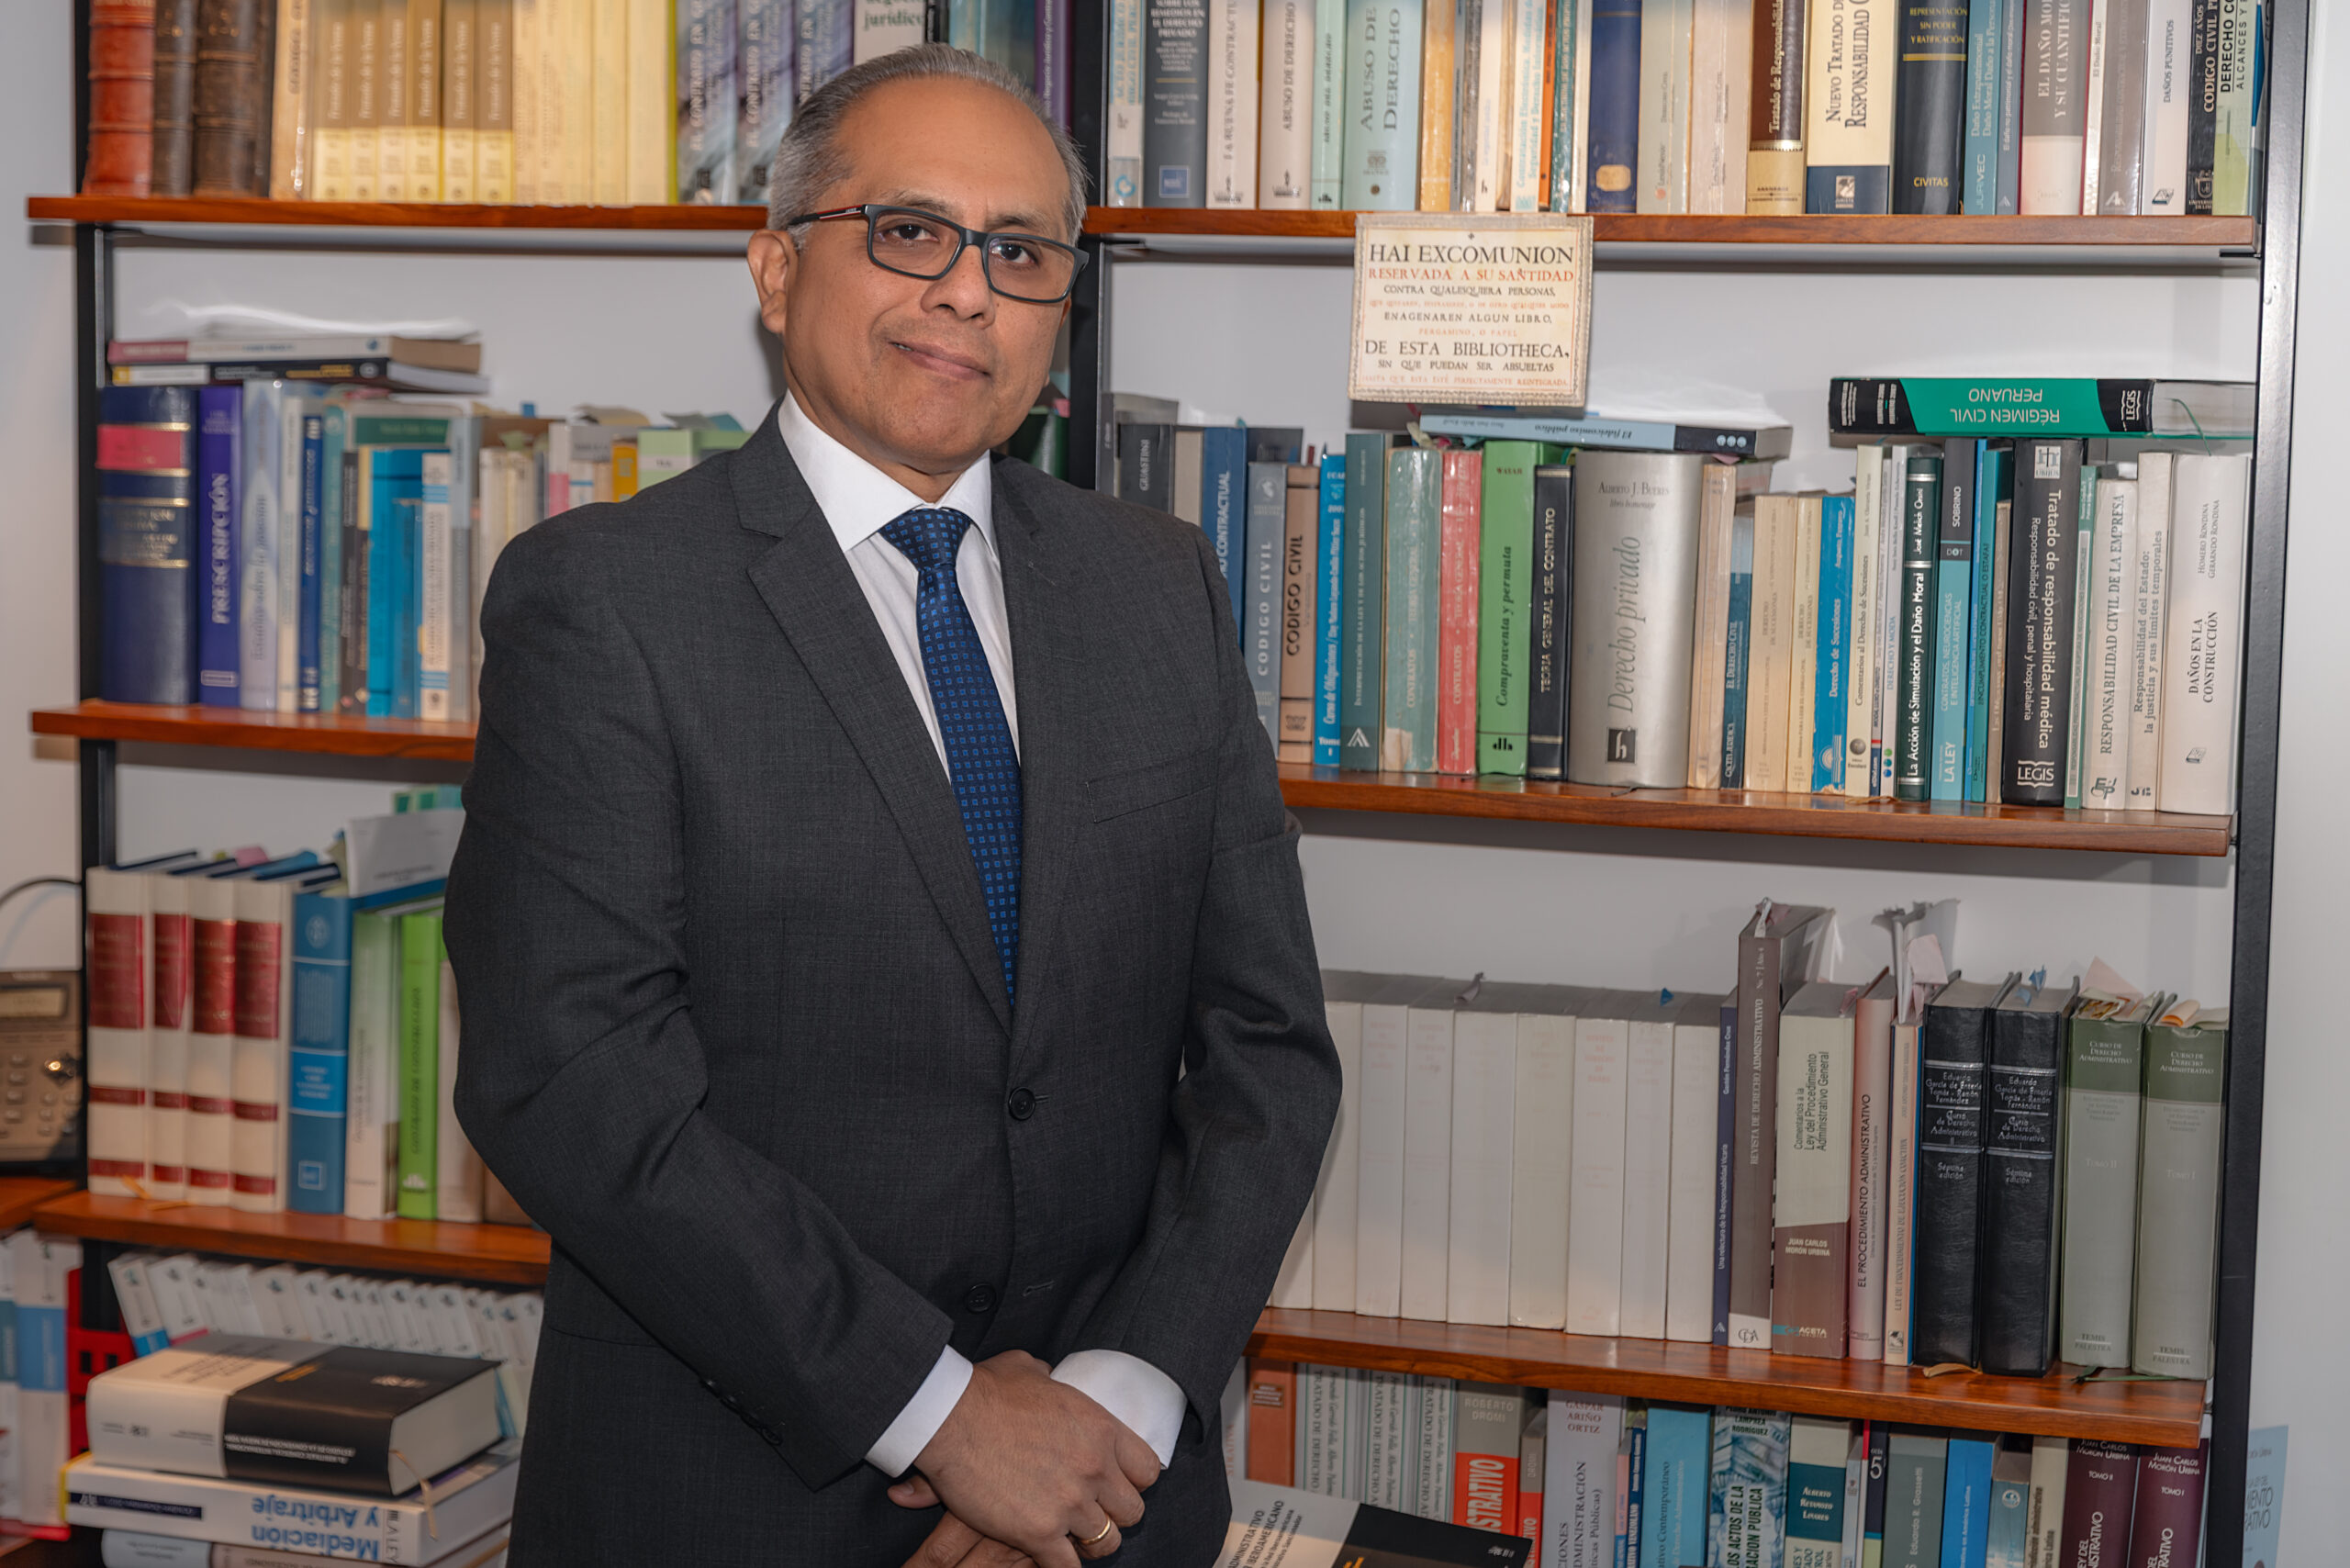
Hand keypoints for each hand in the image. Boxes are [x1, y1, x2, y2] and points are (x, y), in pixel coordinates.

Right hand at [897, 1350, 1158, 1566]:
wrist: (950, 1418)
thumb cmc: (986, 1391)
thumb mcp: (1031, 1371)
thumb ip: (1051, 1379)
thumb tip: (1048, 1376)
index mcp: (1101, 1429)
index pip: (1148, 1470)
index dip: (1132, 1481)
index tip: (1113, 1483)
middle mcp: (1095, 1468)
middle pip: (1132, 1512)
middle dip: (1113, 1514)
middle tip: (1089, 1512)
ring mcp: (1069, 1504)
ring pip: (1106, 1543)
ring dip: (1088, 1543)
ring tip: (1070, 1537)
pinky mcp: (1039, 1533)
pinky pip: (1067, 1567)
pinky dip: (1059, 1565)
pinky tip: (1045, 1553)